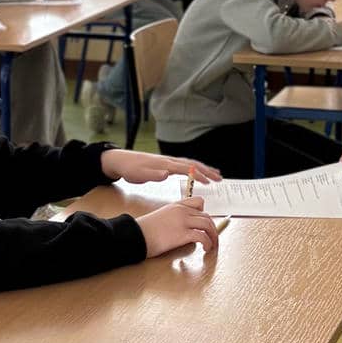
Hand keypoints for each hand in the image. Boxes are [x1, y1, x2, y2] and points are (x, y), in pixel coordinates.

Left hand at [100, 150, 222, 184]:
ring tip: (215, 175)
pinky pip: (184, 166)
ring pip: (190, 164)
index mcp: (165, 164)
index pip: (186, 169)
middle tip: (220, 178)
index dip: (199, 175)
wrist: (121, 161)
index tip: (210, 182)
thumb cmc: (130, 169)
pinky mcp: (165, 165)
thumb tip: (167, 174)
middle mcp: (169, 161)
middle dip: (207, 171)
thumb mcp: (140, 174)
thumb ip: (153, 175)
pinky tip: (198, 173)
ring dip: (203, 169)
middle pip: (192, 164)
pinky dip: (194, 168)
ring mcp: (168, 162)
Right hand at [136, 199, 219, 258]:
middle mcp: (182, 211)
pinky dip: (208, 243)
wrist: (136, 235)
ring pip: (208, 224)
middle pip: (206, 215)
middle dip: (212, 228)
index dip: (205, 212)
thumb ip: (174, 219)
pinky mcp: (183, 234)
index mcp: (176, 205)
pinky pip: (203, 237)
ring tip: (211, 245)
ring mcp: (183, 221)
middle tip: (212, 237)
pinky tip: (205, 249)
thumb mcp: (161, 217)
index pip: (198, 202)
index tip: (205, 223)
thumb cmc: (145, 230)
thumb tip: (185, 230)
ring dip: (213, 236)